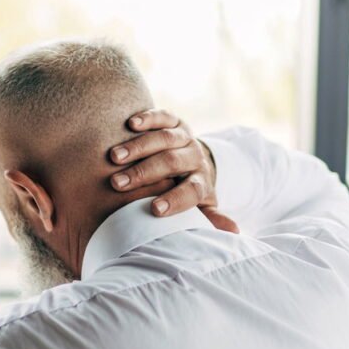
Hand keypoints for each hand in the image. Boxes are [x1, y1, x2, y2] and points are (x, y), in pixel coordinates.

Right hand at [107, 109, 237, 233]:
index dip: (175, 200)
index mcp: (200, 181)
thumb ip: (210, 217)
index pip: (192, 191)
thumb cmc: (186, 189)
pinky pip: (163, 116)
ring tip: (114, 157)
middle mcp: (194, 157)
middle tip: (118, 183)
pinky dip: (148, 118)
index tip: (154, 210)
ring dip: (138, 147)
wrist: (191, 159)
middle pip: (172, 162)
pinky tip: (130, 124)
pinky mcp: (174, 121)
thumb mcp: (199, 205)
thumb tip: (234, 232)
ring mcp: (184, 137)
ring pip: (165, 139)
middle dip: (144, 173)